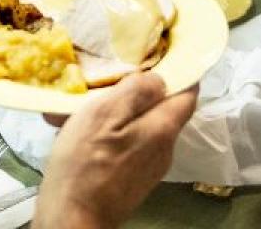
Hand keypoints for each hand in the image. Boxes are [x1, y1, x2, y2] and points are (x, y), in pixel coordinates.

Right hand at [33, 75, 196, 228]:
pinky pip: (129, 142)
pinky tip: (82, 126)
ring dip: (121, 108)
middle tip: (114, 70)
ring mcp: (148, 167)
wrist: (72, 217)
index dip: (181, 69)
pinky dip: (111, 128)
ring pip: (142, 124)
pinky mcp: (131, 178)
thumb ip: (135, 92)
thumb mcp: (105, 114)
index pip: (188, 92)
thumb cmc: (85, 161)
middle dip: (142, 88)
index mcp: (162, 129)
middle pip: (163, 108)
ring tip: (89, 98)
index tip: (163, 48)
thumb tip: (159, 77)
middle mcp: (164, 149)